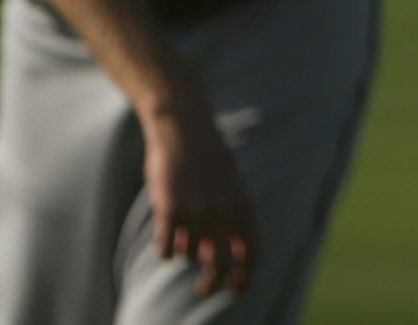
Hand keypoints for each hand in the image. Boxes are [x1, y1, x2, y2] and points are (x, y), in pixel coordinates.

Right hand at [141, 95, 259, 296]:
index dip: (245, 277)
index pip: (253, 253)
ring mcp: (197, 212)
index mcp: (244, 205)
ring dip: (184, 247)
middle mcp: (224, 212)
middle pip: (219, 266)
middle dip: (211, 283)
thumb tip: (216, 263)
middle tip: (204, 289)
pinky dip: (165, 247)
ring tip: (181, 220)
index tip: (236, 290)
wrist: (185, 127)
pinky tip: (164, 233)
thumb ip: (229, 224)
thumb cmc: (207, 161)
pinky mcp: (171, 210)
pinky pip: (166, 250)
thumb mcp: (228, 190)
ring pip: (188, 254)